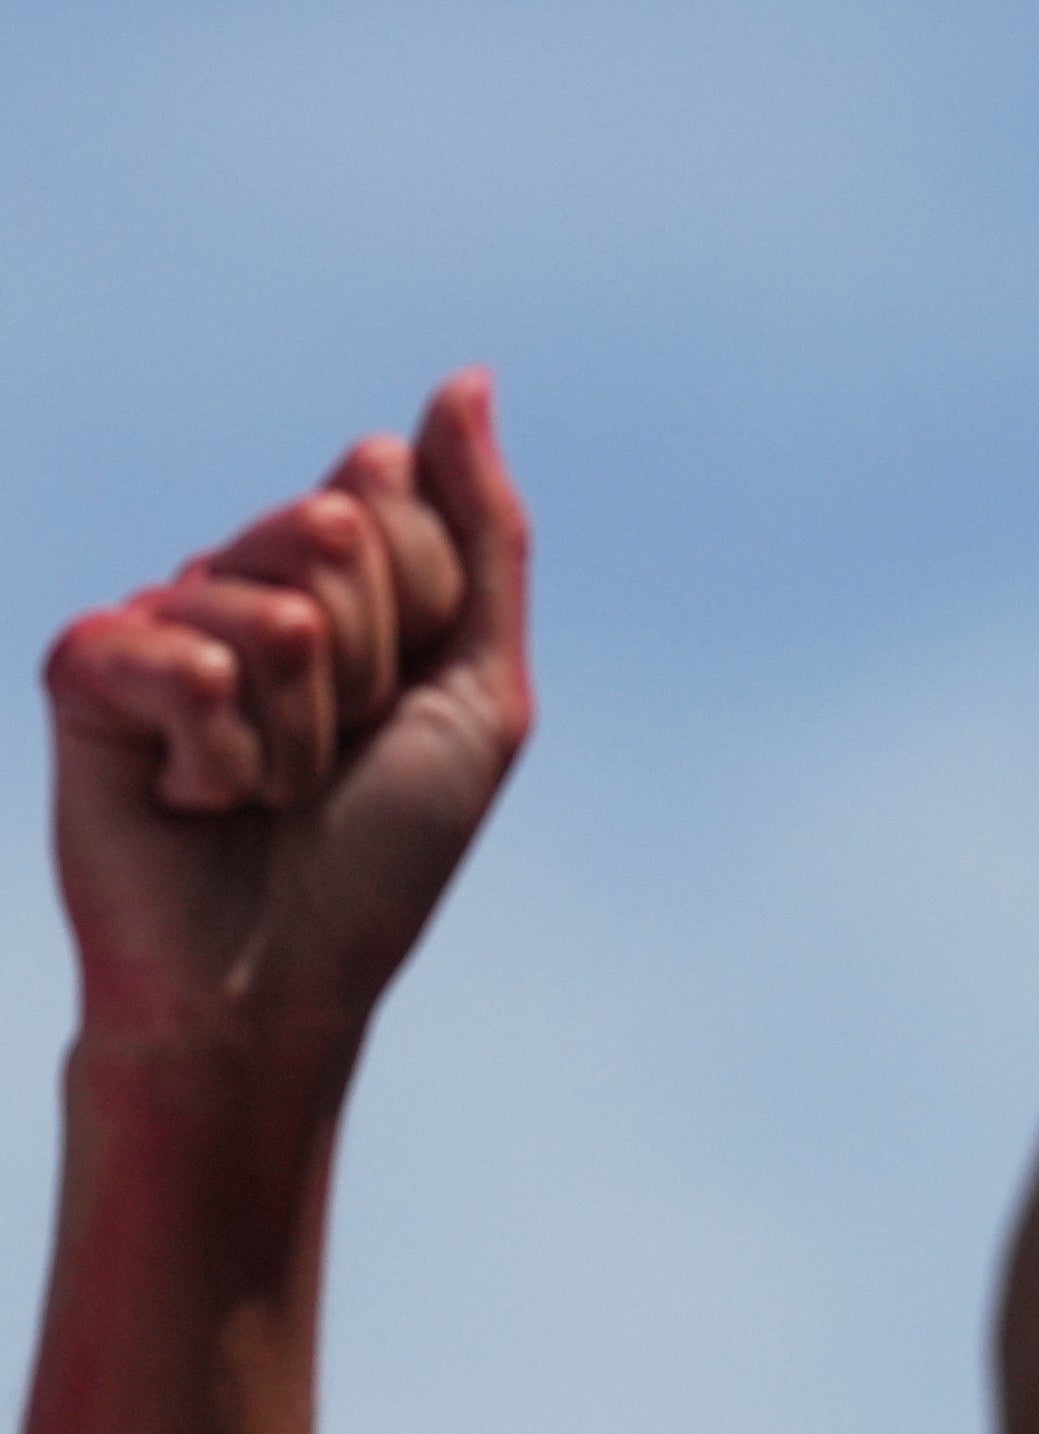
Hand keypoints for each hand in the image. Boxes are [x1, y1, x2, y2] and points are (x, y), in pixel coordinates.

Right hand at [46, 370, 531, 1072]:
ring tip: (262, 797)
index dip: (419, 613)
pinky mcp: (88, 667)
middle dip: (364, 669)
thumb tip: (469, 379)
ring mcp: (161, 617)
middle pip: (332, 524)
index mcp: (334, 578)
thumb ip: (485, 540)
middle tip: (326, 762)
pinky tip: (194, 802)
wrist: (278, 984)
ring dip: (297, 735)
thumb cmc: (377, 861)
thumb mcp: (479, 699)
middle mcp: (243, 581)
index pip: (389, 486)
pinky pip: (184, 657)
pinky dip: (219, 756)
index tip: (394, 707)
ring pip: (275, 607)